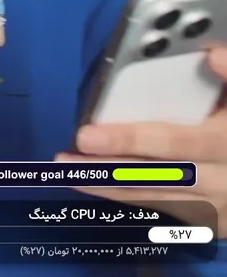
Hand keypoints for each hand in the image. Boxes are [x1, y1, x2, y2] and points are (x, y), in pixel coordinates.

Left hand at [56, 46, 226, 233]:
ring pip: (151, 197)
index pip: (174, 143)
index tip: (86, 134)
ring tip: (66, 167)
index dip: (130, 140)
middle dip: (107, 166)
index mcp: (226, 142)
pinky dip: (125, 197)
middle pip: (154, 176)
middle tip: (66, 154)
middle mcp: (219, 178)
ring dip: (105, 184)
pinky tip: (92, 183)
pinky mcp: (209, 221)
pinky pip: (160, 209)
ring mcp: (215, 205)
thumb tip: (211, 54)